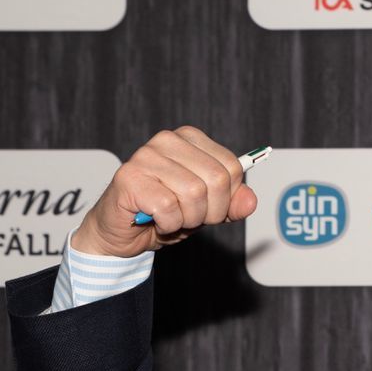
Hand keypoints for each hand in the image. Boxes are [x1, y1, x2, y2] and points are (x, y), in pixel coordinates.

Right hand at [73, 126, 259, 256]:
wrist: (121, 232)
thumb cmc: (164, 214)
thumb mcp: (207, 210)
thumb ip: (232, 204)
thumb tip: (250, 201)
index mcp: (189, 139)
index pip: (232, 167)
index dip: (227, 198)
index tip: (209, 206)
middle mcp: (167, 140)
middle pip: (216, 180)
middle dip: (210, 212)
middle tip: (189, 217)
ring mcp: (145, 156)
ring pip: (194, 194)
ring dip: (187, 219)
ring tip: (171, 218)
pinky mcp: (129, 177)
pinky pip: (168, 208)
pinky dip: (168, 224)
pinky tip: (155, 219)